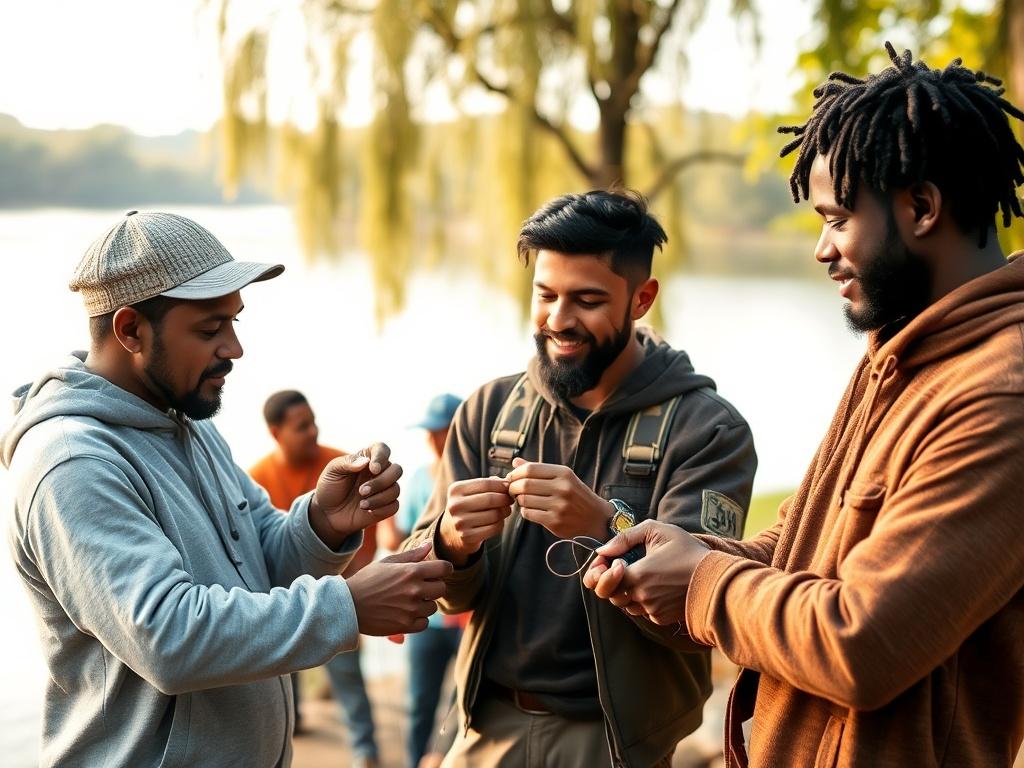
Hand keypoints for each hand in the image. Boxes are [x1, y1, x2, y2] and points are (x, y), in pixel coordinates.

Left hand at [309, 442, 402, 548]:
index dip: (382, 457)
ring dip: (379, 498)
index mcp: (368, 458)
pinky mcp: (385, 506)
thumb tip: (366, 461)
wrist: (326, 512)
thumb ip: (347, 463)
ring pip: (396, 489)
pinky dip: (382, 508)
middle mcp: (379, 473)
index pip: (382, 449)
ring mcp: (383, 490)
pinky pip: (394, 506)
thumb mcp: (333, 471)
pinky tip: (367, 510)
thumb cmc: (330, 487)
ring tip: (361, 504)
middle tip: (361, 491)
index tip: (373, 469)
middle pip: (397, 470)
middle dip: (381, 481)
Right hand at [346, 543, 453, 635]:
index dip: (443, 569)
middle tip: (420, 587)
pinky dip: (418, 620)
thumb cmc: (367, 580)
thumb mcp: (388, 562)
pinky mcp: (405, 626)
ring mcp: (411, 610)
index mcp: (412, 571)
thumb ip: (412, 555)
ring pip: (433, 607)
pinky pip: (424, 623)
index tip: (436, 571)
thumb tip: (429, 544)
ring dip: (424, 604)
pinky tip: (405, 613)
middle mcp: (415, 591)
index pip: (445, 568)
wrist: (347, 605)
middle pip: (441, 589)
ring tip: (408, 600)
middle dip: (433, 586)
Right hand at [437, 477, 513, 566]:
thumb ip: (488, 484)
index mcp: (456, 490)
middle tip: (510, 499)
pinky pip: (494, 528)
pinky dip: (501, 524)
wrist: (452, 531)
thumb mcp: (471, 492)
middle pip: (490, 499)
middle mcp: (455, 506)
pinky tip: (498, 521)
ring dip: (505, 511)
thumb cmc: (467, 507)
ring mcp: (460, 522)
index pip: (486, 484)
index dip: (502, 485)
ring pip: (494, 514)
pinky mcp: (467, 536)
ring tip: (506, 510)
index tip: (510, 487)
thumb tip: (507, 482)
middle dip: (505, 498)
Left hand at [506, 457, 611, 539]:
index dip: (516, 473)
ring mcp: (559, 506)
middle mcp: (562, 488)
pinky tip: (531, 510)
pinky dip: (525, 512)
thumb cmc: (576, 495)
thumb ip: (538, 470)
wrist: (596, 518)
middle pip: (524, 484)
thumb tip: (515, 462)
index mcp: (563, 473)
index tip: (512, 478)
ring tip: (524, 500)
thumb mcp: (562, 477)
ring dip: (519, 500)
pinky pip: (529, 514)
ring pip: (524, 500)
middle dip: (513, 487)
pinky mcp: (555, 521)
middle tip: (513, 490)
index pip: (530, 469)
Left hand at [582, 520, 709, 625]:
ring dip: (629, 592)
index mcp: (637, 575)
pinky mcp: (662, 619)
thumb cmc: (688, 551)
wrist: (718, 578)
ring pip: (627, 604)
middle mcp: (641, 597)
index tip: (615, 560)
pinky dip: (644, 600)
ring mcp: (652, 610)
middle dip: (615, 581)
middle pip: (613, 594)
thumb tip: (602, 550)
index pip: (604, 580)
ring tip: (646, 575)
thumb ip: (625, 538)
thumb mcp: (658, 531)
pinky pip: (643, 611)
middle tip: (627, 567)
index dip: (604, 570)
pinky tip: (658, 586)